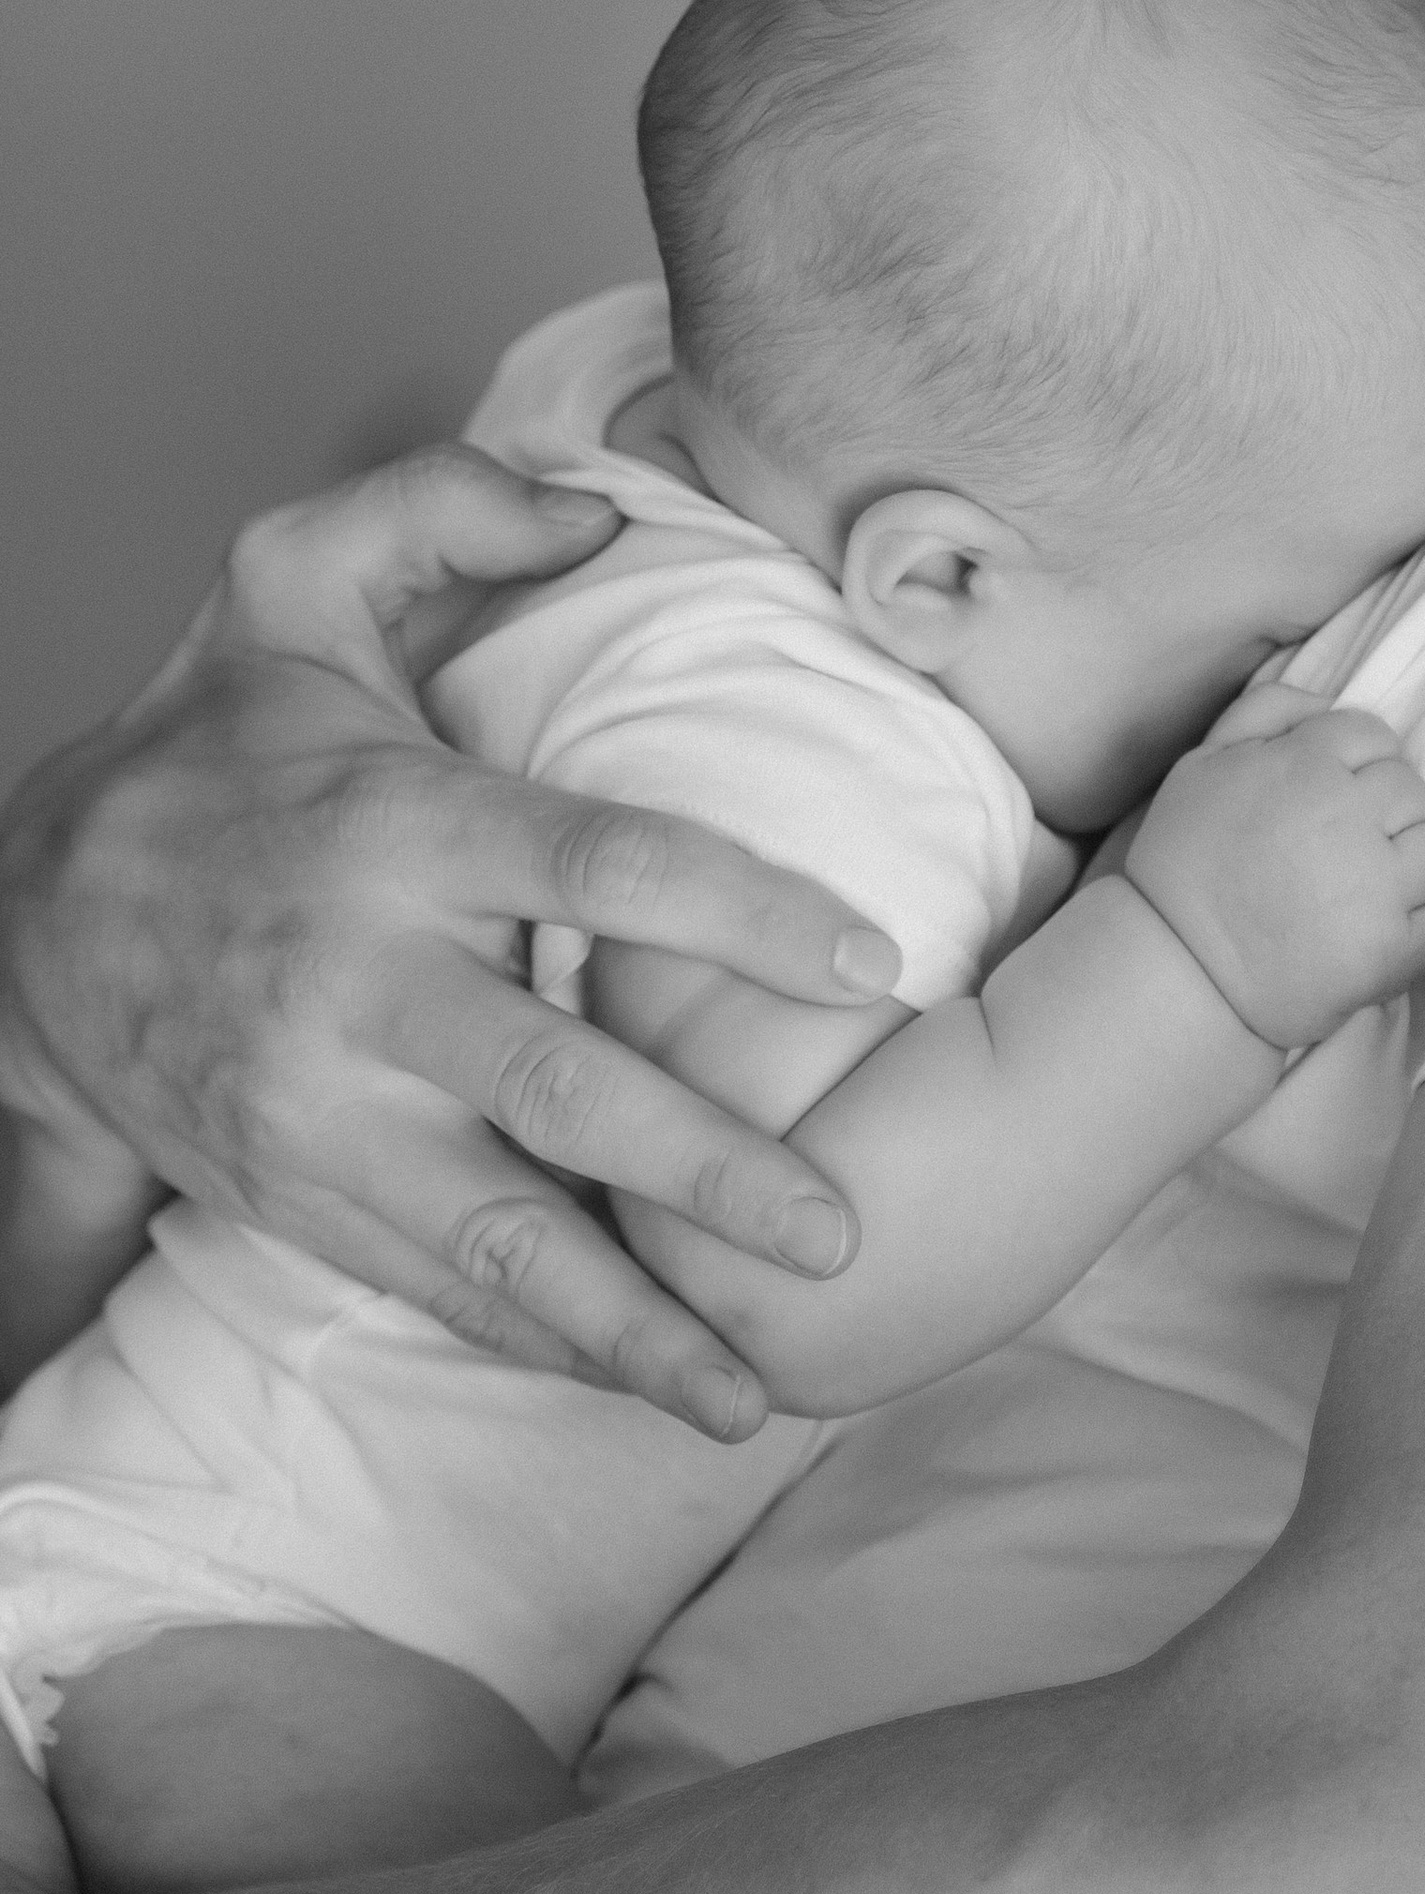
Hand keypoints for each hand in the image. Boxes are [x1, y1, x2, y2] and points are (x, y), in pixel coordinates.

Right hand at [0, 451, 902, 1435]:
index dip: (740, 914)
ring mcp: (323, 1114)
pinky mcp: (300, 1196)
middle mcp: (361, 986)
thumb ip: (443, 508)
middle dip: (703, 1169)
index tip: (870, 962)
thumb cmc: (210, 745)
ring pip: (495, 1235)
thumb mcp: (291, 581)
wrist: (24, 917)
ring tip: (753, 1389)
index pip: (598, 868)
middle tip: (836, 1228)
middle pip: (557, 1089)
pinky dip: (550, 1347)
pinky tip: (655, 1389)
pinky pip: (440, 1286)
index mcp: (397, 831)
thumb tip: (598, 503)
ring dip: (632, 1321)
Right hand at [1122, 688, 1424, 1049]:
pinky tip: (1378, 930)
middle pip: (1412, 790)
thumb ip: (1267, 712)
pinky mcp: (1392, 950)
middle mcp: (1351, 817)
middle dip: (1385, 814)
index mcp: (1307, 765)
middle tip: (1344, 848)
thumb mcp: (1203, 763)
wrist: (1178, 969)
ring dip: (1413, 866)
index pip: (1374, 737)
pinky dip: (1421, 925)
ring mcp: (1378, 886)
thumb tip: (1329, 702)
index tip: (1332, 799)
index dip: (1356, 766)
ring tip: (1369, 889)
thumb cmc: (1184, 864)